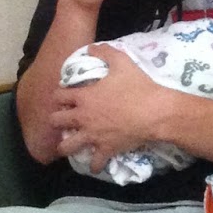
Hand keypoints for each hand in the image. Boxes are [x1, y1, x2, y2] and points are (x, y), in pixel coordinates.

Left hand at [53, 48, 166, 173]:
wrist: (155, 111)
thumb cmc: (138, 86)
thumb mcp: (122, 62)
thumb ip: (104, 52)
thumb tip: (91, 48)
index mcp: (84, 97)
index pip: (58, 96)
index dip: (59, 95)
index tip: (65, 96)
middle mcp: (83, 117)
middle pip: (56, 121)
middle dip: (57, 120)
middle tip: (64, 119)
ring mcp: (93, 136)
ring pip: (67, 147)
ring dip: (66, 146)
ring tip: (70, 145)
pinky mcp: (106, 149)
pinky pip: (94, 163)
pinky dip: (94, 165)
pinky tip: (95, 164)